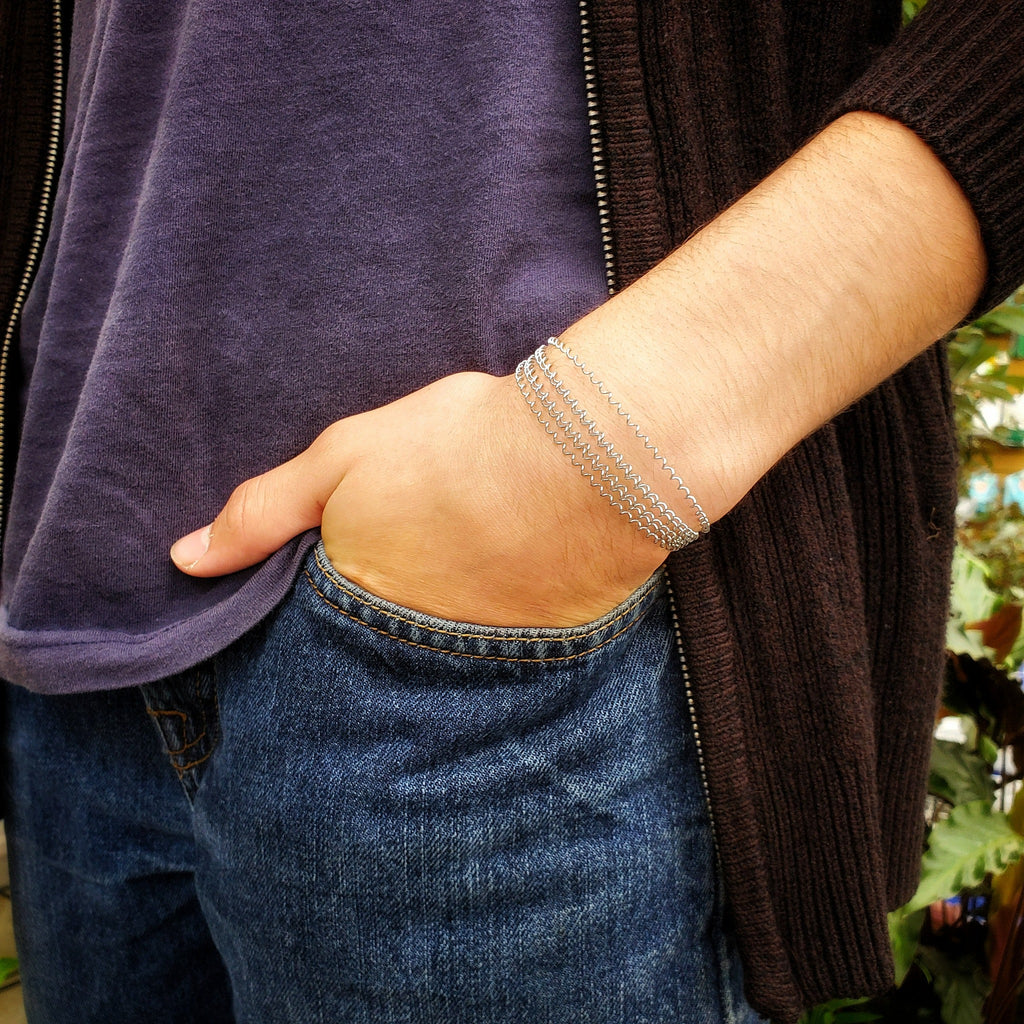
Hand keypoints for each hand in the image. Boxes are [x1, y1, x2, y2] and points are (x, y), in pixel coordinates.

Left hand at [170, 371, 666, 626]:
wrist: (584, 459)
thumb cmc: (458, 447)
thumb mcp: (343, 458)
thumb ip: (263, 511)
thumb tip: (186, 559)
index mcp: (359, 598)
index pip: (317, 633)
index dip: (324, 606)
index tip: (343, 582)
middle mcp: (414, 649)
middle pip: (379, 653)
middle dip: (381, 628)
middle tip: (411, 582)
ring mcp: (482, 657)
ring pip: (441, 660)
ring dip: (443, 630)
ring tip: (460, 584)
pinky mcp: (542, 652)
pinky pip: (504, 658)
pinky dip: (498, 632)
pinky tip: (511, 592)